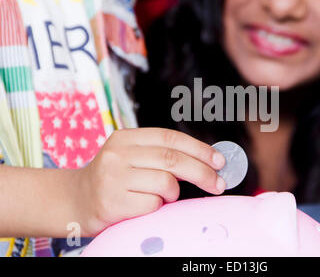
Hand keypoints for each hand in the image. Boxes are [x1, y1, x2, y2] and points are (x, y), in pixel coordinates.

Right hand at [73, 128, 225, 235]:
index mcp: (126, 137)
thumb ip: (161, 154)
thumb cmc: (114, 178)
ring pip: (166, 183)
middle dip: (203, 172)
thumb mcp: (131, 156)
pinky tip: (143, 205)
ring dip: (173, 193)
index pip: (171, 138)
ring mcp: (114, 177)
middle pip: (173, 160)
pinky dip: (157, 207)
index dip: (199, 149)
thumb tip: (207, 161)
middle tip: (218, 183)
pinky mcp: (113, 202)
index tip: (219, 160)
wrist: (75, 200)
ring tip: (162, 196)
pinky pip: (153, 204)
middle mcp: (118, 154)